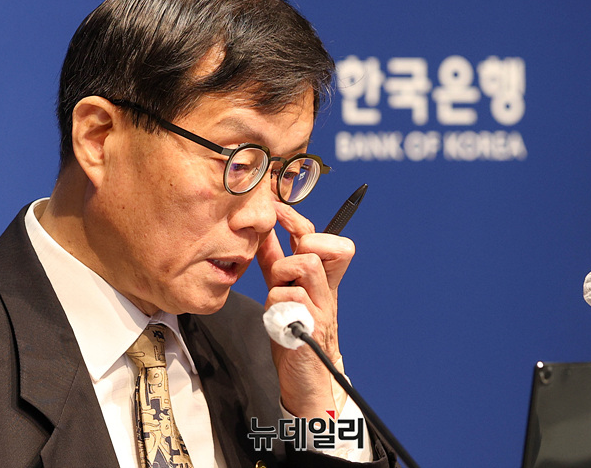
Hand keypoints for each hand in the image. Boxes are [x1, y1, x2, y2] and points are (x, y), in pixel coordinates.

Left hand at [256, 202, 354, 420]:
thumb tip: (264, 233)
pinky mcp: (312, 327)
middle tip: (282, 265)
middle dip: (296, 245)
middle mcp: (326, 291)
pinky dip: (276, 304)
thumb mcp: (283, 293)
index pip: (323, 239)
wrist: (306, 380)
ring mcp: (321, 308)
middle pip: (320, 244)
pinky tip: (276, 319)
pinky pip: (292, 298)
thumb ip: (276, 264)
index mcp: (321, 281)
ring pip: (306, 264)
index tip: (277, 209)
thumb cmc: (294, 334)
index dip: (298, 220)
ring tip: (277, 292)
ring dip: (283, 272)